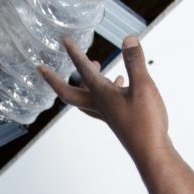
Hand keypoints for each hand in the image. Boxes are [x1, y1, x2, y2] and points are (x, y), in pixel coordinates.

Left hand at [39, 36, 170, 166]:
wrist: (150, 152)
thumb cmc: (145, 123)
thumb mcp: (143, 87)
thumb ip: (135, 63)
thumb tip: (128, 40)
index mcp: (102, 96)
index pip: (84, 71)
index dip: (74, 54)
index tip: (64, 41)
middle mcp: (100, 106)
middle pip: (70, 93)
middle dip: (56, 80)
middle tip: (43, 70)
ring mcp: (108, 113)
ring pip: (87, 97)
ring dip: (84, 81)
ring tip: (95, 63)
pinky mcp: (118, 118)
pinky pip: (105, 101)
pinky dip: (109, 88)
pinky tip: (121, 81)